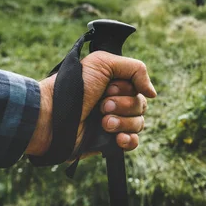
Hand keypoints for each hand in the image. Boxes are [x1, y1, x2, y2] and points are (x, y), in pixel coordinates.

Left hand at [26, 51, 156, 156]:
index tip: (108, 88)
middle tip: (102, 106)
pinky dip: (129, 140)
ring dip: (123, 122)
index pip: (140, 88)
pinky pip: (133, 142)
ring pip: (139, 124)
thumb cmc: (73, 87)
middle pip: (142, 105)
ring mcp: (113, 123)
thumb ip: (135, 69)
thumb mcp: (103, 63)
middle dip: (124, 105)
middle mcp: (115, 103)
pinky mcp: (108, 142)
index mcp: (114, 84)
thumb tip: (153, 93)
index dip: (127, 89)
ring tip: (103, 122)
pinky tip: (117, 138)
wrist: (51, 117)